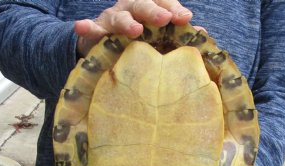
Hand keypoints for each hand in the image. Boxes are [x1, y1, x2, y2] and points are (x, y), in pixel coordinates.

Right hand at [74, 0, 191, 56]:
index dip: (173, 8)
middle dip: (154, 11)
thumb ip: (176, 33)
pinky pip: (91, 30)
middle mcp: (131, 9)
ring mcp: (112, 19)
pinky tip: (81, 26)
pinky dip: (87, 28)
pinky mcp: (95, 32)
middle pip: (142, 5)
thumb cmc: (139, 39)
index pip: (162, 3)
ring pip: (119, 17)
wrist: (106, 43)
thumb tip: (202, 32)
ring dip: (126, 22)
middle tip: (165, 19)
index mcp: (149, 8)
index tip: (185, 18)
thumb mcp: (158, 35)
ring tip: (135, 30)